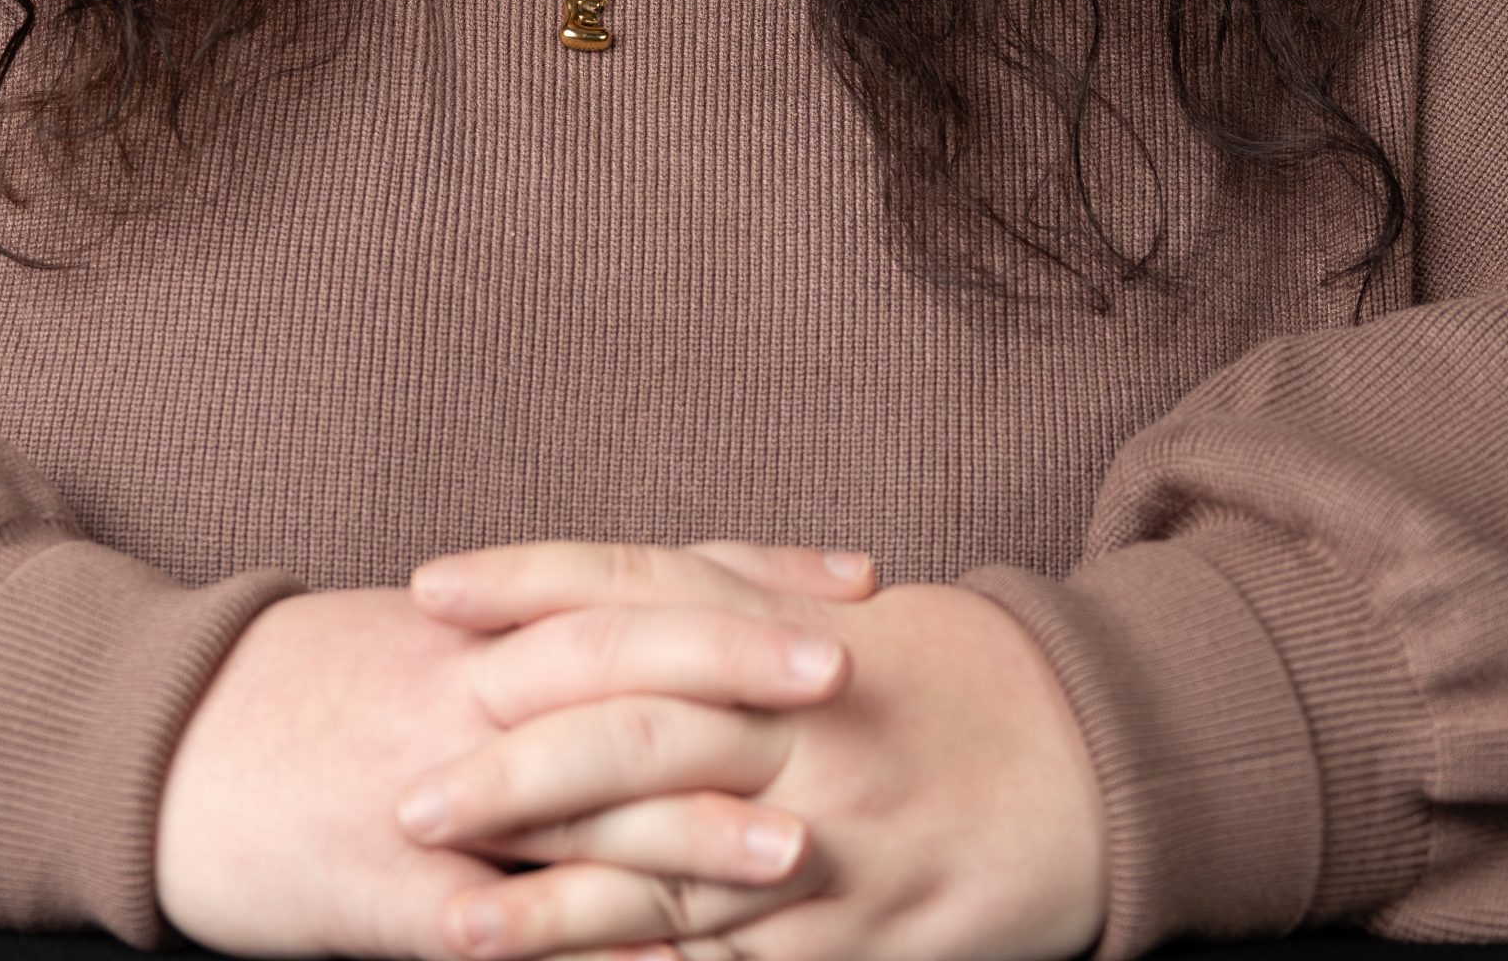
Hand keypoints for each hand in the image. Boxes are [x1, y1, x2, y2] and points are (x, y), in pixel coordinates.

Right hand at [152, 543, 881, 957]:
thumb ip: (543, 633)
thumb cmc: (314, 688)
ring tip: (795, 847)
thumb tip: (668, 622)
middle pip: (618, 660)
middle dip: (736, 664)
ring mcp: (429, 791)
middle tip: (848, 672)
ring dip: (685, 826)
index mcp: (489, 624)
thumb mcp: (431, 638)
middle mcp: (469, 688)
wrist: (166, 741)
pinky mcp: (381, 891)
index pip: (643, 581)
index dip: (751, 575)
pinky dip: (573, 951)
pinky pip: (486, 928)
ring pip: (571, 798)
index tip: (859, 579)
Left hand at [397, 543, 1109, 960]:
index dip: (524, 582)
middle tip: (408, 790)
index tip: (427, 589)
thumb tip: (599, 599)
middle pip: (629, 728)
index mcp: (783, 623)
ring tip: (447, 915)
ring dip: (546, 896)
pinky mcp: (851, 935)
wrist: (1099, 756)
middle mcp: (796, 718)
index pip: (631, 585)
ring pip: (664, 861)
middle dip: (511, 762)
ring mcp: (826, 831)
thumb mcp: (836, 611)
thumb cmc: (951, 673)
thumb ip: (724, 601)